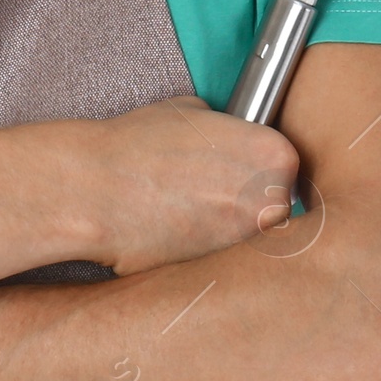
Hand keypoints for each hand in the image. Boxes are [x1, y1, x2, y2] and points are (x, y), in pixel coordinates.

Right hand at [84, 96, 299, 275]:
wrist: (96, 190)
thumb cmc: (137, 146)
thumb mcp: (192, 111)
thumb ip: (226, 127)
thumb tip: (228, 136)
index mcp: (276, 154)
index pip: (285, 165)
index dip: (256, 167)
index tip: (236, 167)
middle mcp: (274, 201)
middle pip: (273, 203)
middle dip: (245, 198)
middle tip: (209, 189)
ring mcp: (250, 240)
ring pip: (248, 233)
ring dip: (225, 224)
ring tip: (188, 206)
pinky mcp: (222, 268)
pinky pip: (222, 255)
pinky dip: (204, 246)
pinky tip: (176, 227)